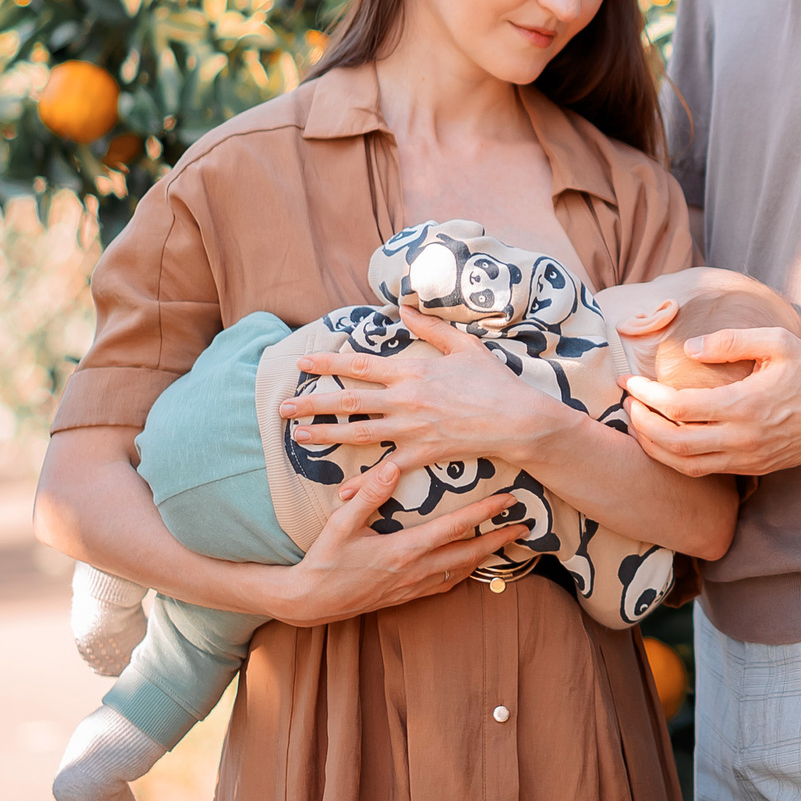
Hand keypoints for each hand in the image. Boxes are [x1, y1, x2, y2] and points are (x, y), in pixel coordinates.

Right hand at [268, 458, 516, 626]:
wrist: (310, 602)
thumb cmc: (325, 560)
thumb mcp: (341, 523)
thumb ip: (369, 494)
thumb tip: (393, 465)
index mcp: (404, 550)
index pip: (455, 529)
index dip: (485, 513)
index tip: (509, 501)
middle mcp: (416, 571)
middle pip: (470, 555)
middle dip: (500, 539)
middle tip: (526, 526)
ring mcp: (413, 588)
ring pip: (462, 573)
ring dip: (487, 558)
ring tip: (507, 543)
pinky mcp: (407, 598)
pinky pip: (446, 586)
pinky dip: (465, 574)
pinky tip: (471, 567)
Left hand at [275, 308, 572, 471]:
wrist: (517, 419)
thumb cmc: (494, 381)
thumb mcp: (465, 346)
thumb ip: (431, 328)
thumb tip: (404, 308)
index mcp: (413, 372)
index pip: (360, 366)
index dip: (328, 363)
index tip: (303, 363)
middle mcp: (405, 400)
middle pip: (349, 401)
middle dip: (312, 403)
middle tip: (283, 407)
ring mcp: (412, 429)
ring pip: (359, 433)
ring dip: (326, 435)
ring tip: (299, 436)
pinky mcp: (424, 454)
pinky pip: (387, 469)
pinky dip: (364, 482)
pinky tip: (341, 491)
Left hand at [621, 326, 800, 476]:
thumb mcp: (776, 343)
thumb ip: (731, 341)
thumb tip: (689, 350)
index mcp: (743, 405)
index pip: (678, 407)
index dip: (646, 395)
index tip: (629, 381)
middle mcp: (742, 439)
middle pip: (673, 443)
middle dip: (641, 425)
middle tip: (627, 404)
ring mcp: (748, 458)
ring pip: (685, 465)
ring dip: (655, 448)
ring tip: (640, 424)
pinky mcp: (755, 467)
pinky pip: (706, 471)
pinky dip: (678, 459)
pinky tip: (670, 440)